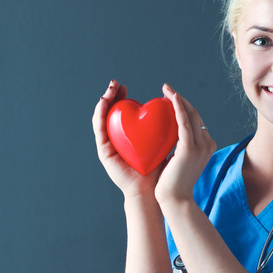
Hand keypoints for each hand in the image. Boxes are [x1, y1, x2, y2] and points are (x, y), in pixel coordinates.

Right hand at [92, 80, 161, 197]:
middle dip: (111, 95)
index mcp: (126, 136)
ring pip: (101, 118)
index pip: (121, 113)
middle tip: (116, 83)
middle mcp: (114, 139)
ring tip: (109, 89)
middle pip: (109, 113)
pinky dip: (100, 114)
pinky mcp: (103, 151)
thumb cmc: (159, 167)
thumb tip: (173, 104)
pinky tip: (103, 102)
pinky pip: (99, 129)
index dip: (121, 98)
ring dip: (104, 101)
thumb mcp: (162, 140)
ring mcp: (107, 145)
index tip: (125, 86)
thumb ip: (163, 125)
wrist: (151, 189)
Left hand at [154, 84, 216, 204]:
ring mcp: (200, 146)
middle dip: (181, 99)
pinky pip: (184, 122)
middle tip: (166, 88)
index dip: (184, 106)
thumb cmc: (174, 184)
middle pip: (194, 114)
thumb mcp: (180, 162)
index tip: (171, 97)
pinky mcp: (189, 148)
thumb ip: (180, 149)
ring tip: (166, 89)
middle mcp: (207, 143)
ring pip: (190, 115)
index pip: (196, 120)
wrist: (176, 200)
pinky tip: (171, 98)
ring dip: (178, 99)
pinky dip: (178, 108)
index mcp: (207, 145)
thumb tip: (171, 139)